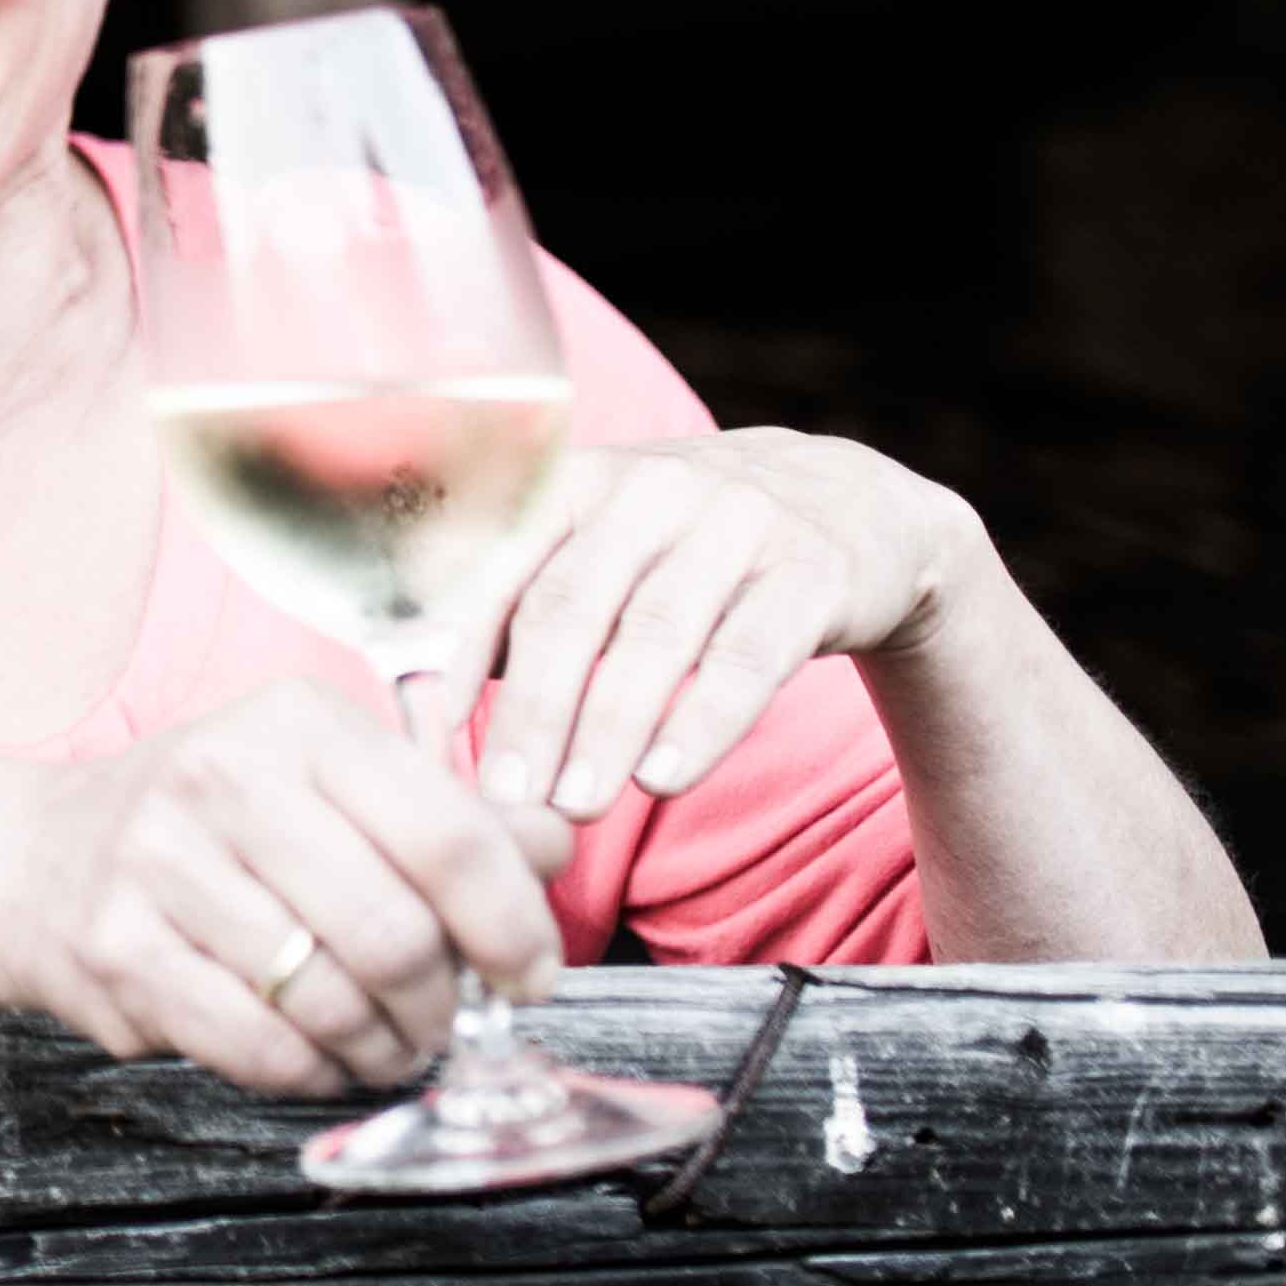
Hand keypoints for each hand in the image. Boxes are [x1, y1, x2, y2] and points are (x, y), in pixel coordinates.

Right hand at [0, 678, 577, 1097]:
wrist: (33, 858)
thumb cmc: (211, 824)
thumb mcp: (325, 781)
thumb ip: (445, 813)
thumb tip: (553, 843)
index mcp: (295, 723)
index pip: (447, 831)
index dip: (513, 921)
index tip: (530, 970)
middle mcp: (220, 776)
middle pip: (395, 931)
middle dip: (441, 1002)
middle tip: (442, 1017)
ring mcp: (159, 863)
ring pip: (331, 1001)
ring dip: (380, 1046)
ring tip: (381, 1039)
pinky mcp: (119, 951)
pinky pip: (263, 1050)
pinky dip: (313, 1073)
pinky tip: (316, 1053)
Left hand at [474, 431, 980, 821]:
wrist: (850, 505)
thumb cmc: (689, 547)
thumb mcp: (604, 545)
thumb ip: (526, 602)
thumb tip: (434, 691)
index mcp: (579, 480)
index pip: (501, 565)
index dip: (461, 651)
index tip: (435, 735)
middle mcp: (650, 488)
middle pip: (570, 606)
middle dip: (531, 709)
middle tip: (506, 796)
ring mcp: (735, 522)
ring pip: (655, 634)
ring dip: (606, 729)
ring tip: (574, 805)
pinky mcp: (811, 569)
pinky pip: (749, 653)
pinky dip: (701, 720)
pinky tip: (662, 776)